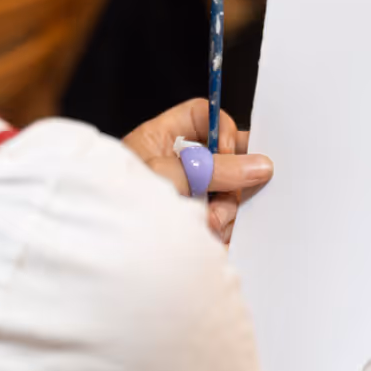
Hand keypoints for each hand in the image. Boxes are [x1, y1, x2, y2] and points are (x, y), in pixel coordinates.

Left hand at [122, 98, 273, 241]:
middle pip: (227, 158)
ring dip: (225, 211)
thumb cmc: (120, 206)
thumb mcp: (167, 177)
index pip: (205, 116)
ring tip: (207, 225)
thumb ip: (214, 169)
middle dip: (230, 182)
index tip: (225, 152)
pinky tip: (210, 238)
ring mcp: (190, 196)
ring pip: (230, 193)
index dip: (222, 129)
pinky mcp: (197, 225)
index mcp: (163, 139)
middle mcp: (178, 165)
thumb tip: (260, 166)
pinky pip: (227, 221)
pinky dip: (223, 231)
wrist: (109, 254)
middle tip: (220, 198)